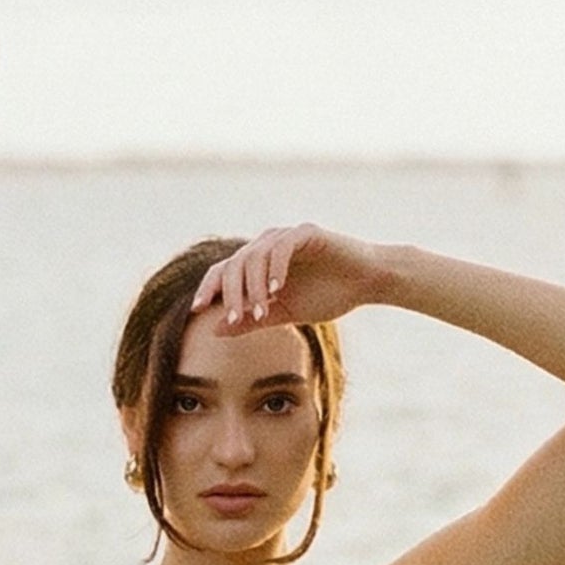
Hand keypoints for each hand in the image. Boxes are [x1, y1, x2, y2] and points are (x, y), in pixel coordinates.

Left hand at [190, 224, 385, 331]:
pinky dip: (275, 269)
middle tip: (235, 319)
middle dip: (230, 294)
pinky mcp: (306, 233)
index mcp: (258, 263)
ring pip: (254, 256)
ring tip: (261, 312)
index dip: (208, 288)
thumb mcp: (284, 314)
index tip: (197, 310)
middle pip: (234, 263)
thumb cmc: (328, 295)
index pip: (223, 271)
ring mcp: (285, 237)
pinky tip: (277, 290)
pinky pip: (282, 248)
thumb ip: (251, 320)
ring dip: (253, 287)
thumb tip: (216, 330)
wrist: (366, 282)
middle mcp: (267, 245)